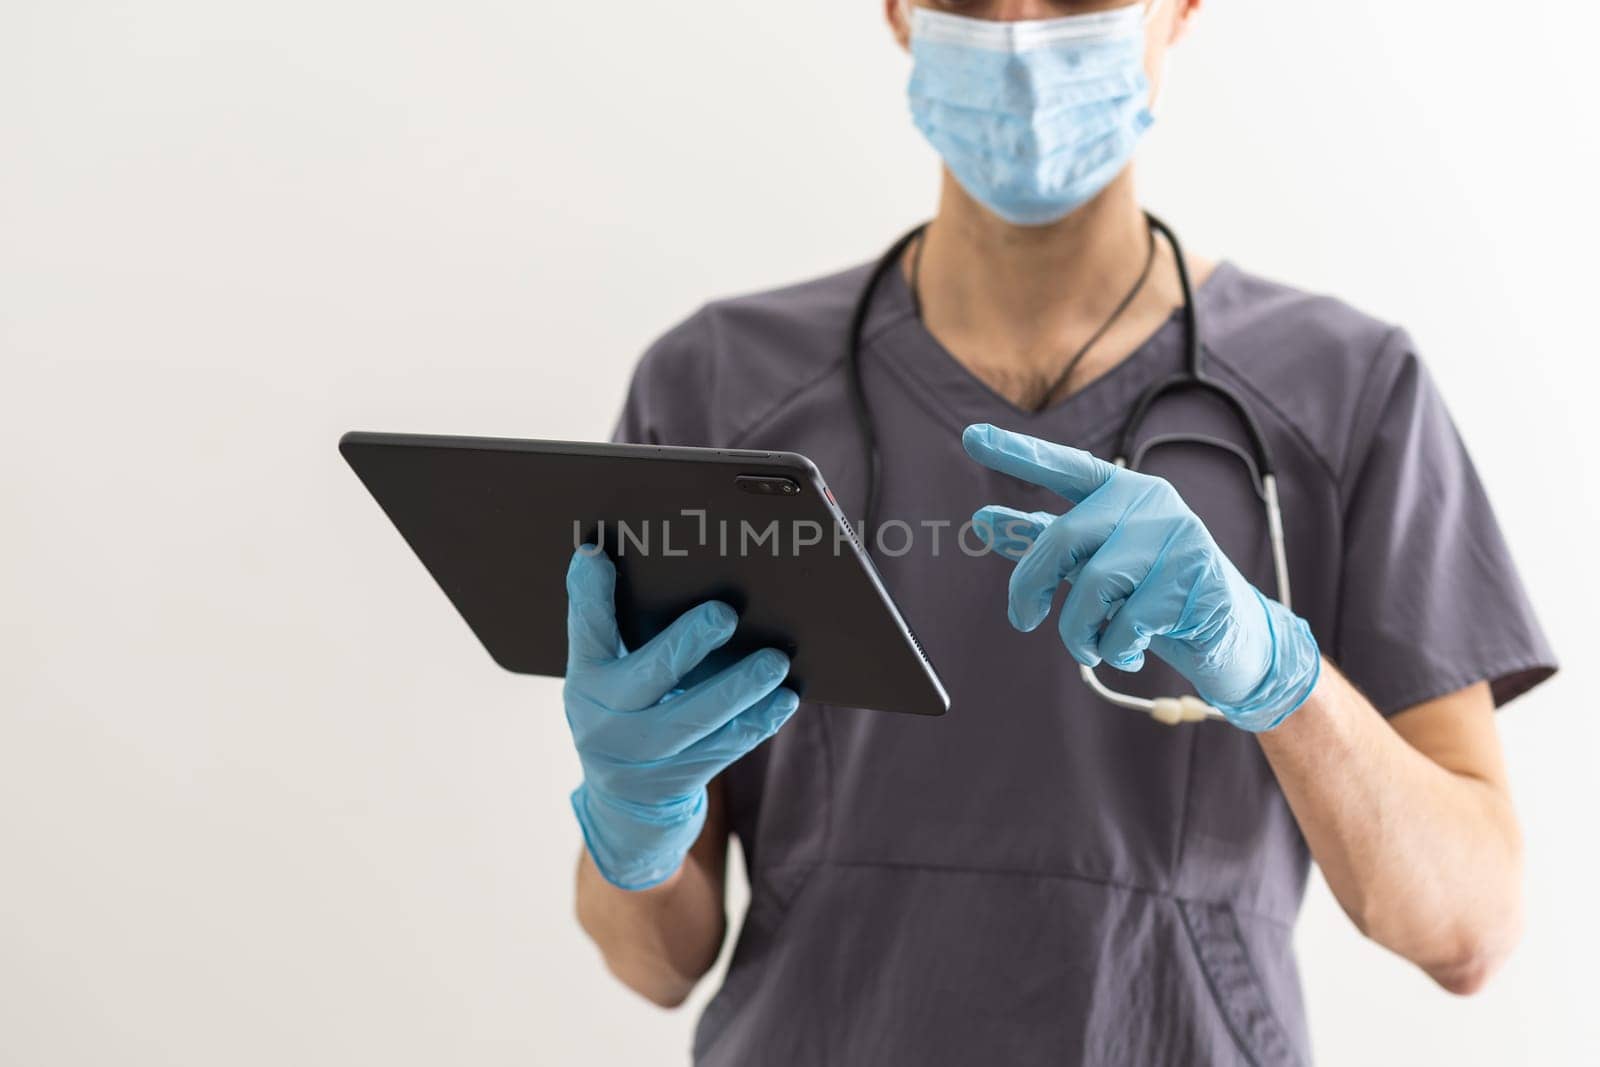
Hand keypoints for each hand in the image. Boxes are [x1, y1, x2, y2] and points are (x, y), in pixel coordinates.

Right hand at [564, 549, 798, 888]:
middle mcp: (604, 719)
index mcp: (586, 679)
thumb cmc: (625, 716)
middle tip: (726, 613)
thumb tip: (651, 563)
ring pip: (694, 718)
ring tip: (776, 660)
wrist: (623, 809)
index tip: (598, 555)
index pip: (585, 630)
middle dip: (687, 642)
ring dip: (740, 687)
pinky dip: (757, 722)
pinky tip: (785, 699)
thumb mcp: (607, 680)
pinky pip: (723, 748)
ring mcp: (639, 757)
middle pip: (648, 674)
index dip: (589, 593)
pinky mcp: (675, 783)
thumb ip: (620, 633)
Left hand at [963, 423, 1319, 731]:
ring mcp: (1179, 536)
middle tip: (1021, 619)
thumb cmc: (1152, 595)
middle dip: (1031, 586)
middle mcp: (1152, 502)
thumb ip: (1044, 544)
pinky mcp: (1197, 578)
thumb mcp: (1095, 566)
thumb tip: (982, 522)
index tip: (971, 436)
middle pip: (1065, 538)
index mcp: (1123, 491)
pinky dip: (1116, 649)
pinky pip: (1127, 622)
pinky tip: (1132, 651)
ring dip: (1080, 632)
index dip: (1019, 453)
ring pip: (1094, 587)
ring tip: (1092, 646)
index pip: (1066, 467)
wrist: (1231, 637)